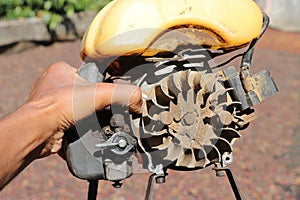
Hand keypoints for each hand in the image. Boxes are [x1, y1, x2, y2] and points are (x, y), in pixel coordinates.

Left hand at [27, 61, 141, 157]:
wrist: (38, 132)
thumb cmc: (57, 105)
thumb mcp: (99, 92)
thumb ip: (123, 93)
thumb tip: (138, 101)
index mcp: (61, 70)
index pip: (89, 74)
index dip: (101, 83)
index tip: (108, 93)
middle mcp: (54, 86)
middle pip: (85, 93)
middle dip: (95, 103)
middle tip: (102, 109)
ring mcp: (52, 104)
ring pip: (78, 109)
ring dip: (87, 117)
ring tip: (92, 120)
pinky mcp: (52, 121)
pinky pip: (72, 122)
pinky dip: (80, 127)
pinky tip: (84, 129)